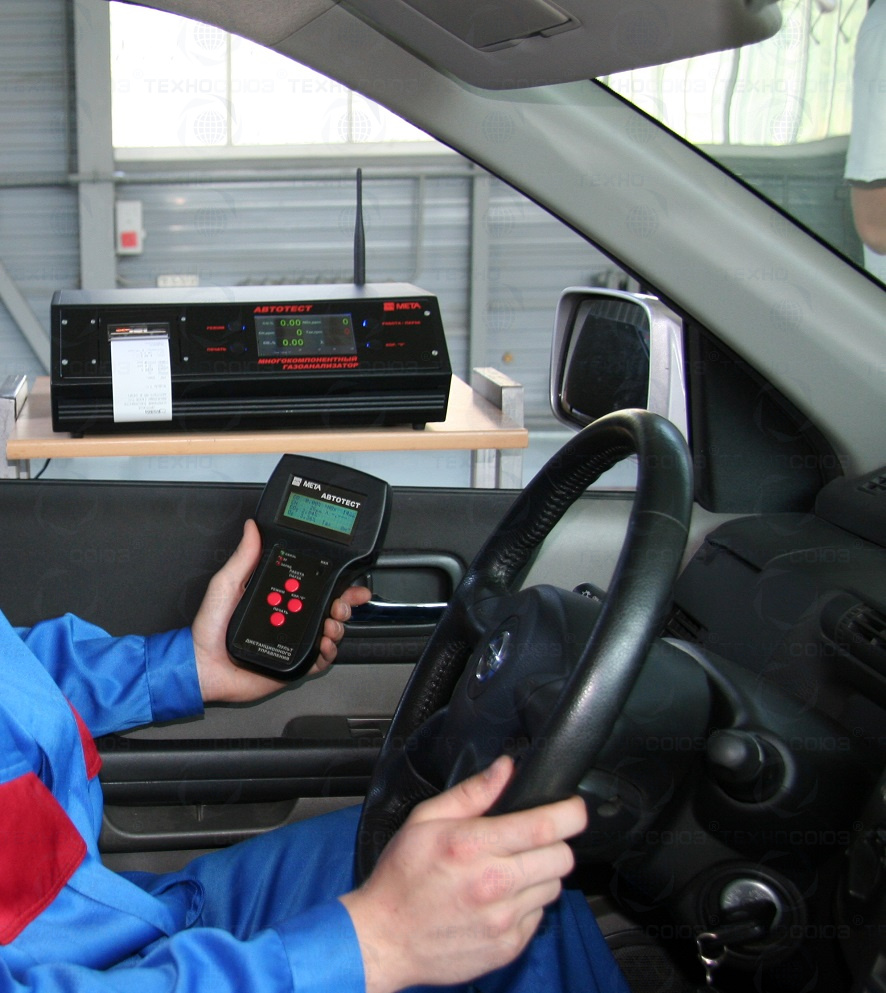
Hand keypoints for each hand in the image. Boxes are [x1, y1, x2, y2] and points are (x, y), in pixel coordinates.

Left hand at [191, 519, 371, 703]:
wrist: (204, 665)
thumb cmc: (210, 628)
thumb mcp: (227, 584)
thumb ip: (244, 557)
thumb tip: (251, 528)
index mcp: (279, 597)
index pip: (313, 585)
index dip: (335, 581)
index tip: (346, 578)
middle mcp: (291, 617)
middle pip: (330, 607)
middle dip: (344, 603)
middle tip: (341, 604)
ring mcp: (295, 640)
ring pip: (331, 631)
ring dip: (337, 626)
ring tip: (329, 625)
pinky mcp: (295, 663)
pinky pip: (322, 659)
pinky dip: (329, 652)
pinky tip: (323, 644)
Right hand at [340, 755, 585, 992]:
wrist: (384, 939)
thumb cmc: (401, 877)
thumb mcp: (426, 820)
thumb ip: (473, 792)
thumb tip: (507, 768)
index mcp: (473, 846)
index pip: (544, 826)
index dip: (571, 812)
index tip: (574, 807)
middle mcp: (493, 885)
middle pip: (560, 857)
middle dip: (555, 843)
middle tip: (532, 840)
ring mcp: (503, 920)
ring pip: (553, 887)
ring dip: (540, 875)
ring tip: (510, 871)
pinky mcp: (507, 947)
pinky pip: (539, 916)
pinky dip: (527, 904)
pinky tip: (499, 899)